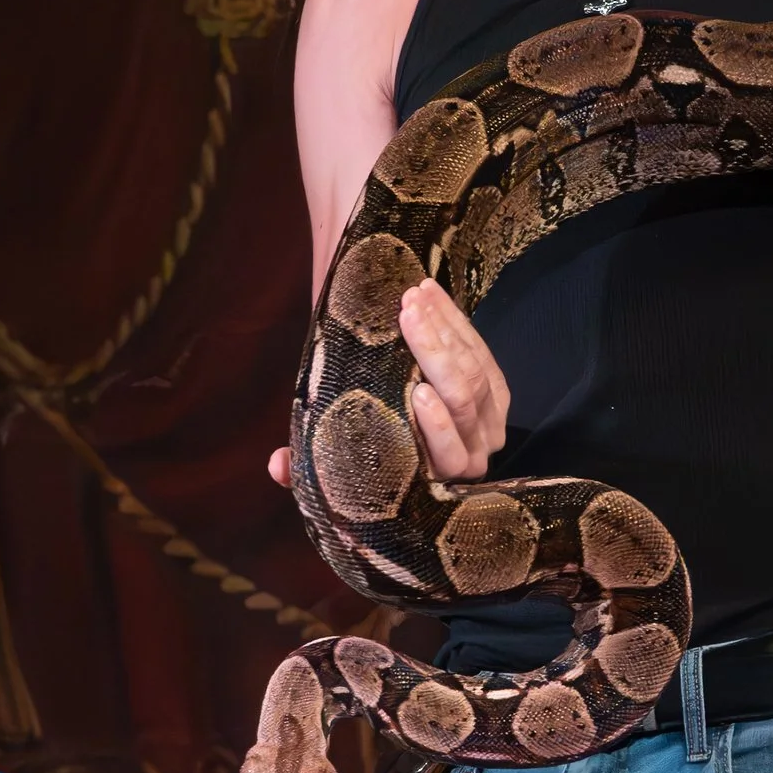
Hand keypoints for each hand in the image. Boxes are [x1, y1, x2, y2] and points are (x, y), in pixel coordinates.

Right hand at [267, 277, 509, 489]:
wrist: (409, 437)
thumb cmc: (366, 450)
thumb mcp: (337, 462)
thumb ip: (309, 467)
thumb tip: (275, 465)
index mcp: (436, 478)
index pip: (447, 454)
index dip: (438, 426)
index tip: (418, 392)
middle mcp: (471, 456)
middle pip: (465, 402)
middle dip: (437, 354)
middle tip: (408, 313)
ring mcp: (490, 424)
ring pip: (477, 373)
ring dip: (445, 328)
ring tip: (414, 295)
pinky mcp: (498, 394)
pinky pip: (484, 353)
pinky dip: (457, 321)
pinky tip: (432, 294)